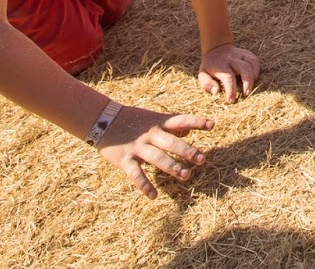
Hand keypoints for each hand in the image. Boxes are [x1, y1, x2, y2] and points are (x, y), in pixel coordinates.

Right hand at [96, 103, 214, 198]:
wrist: (101, 120)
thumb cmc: (131, 120)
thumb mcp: (152, 118)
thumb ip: (170, 124)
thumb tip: (189, 131)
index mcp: (158, 123)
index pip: (181, 120)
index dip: (197, 122)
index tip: (212, 125)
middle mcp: (150, 134)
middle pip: (172, 143)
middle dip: (188, 151)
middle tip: (202, 159)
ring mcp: (138, 147)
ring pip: (158, 158)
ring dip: (172, 167)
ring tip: (186, 176)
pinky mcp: (125, 159)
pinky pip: (136, 174)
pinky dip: (145, 185)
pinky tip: (154, 195)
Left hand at [197, 43, 259, 102]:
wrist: (217, 48)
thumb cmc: (210, 66)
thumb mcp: (203, 74)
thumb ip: (207, 84)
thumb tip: (216, 92)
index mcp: (220, 65)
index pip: (228, 78)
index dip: (231, 90)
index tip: (231, 100)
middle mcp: (232, 59)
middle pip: (244, 68)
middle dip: (247, 82)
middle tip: (246, 94)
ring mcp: (240, 55)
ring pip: (252, 63)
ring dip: (253, 76)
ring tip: (250, 87)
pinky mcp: (247, 54)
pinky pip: (255, 60)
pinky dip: (256, 70)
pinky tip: (253, 78)